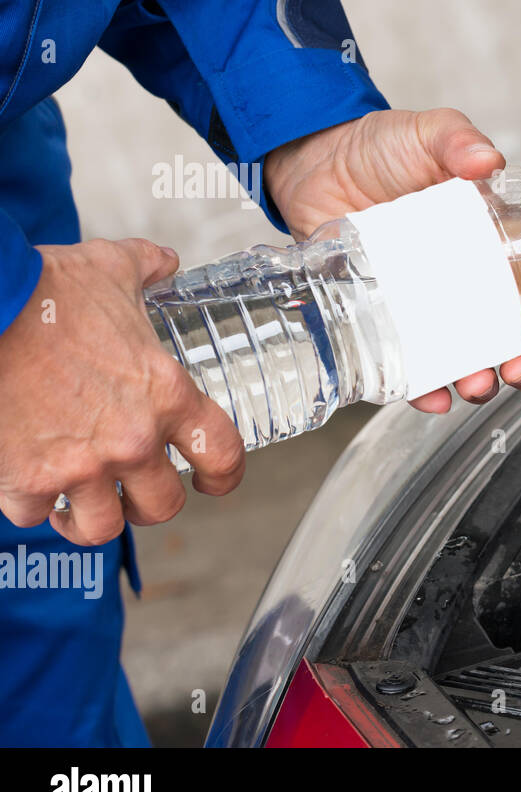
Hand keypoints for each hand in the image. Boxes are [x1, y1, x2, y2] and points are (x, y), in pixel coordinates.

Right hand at [0, 240, 244, 545]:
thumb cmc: (42, 289)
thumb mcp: (110, 267)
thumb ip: (146, 267)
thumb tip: (163, 263)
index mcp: (166, 393)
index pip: (222, 455)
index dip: (223, 476)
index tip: (211, 482)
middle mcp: (132, 438)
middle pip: (163, 506)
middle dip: (149, 502)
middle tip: (132, 490)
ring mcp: (80, 465)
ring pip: (103, 527)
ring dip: (92, 516)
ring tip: (80, 502)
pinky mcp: (25, 479)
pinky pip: (35, 514)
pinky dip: (31, 503)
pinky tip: (27, 481)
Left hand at [264, 108, 520, 412]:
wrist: (314, 163)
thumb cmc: (379, 148)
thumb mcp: (426, 133)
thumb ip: (458, 139)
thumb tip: (488, 159)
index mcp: (498, 240)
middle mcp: (473, 279)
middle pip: (518, 335)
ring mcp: (434, 304)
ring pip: (472, 359)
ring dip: (484, 382)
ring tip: (479, 383)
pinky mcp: (393, 320)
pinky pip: (414, 367)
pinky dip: (426, 390)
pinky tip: (431, 396)